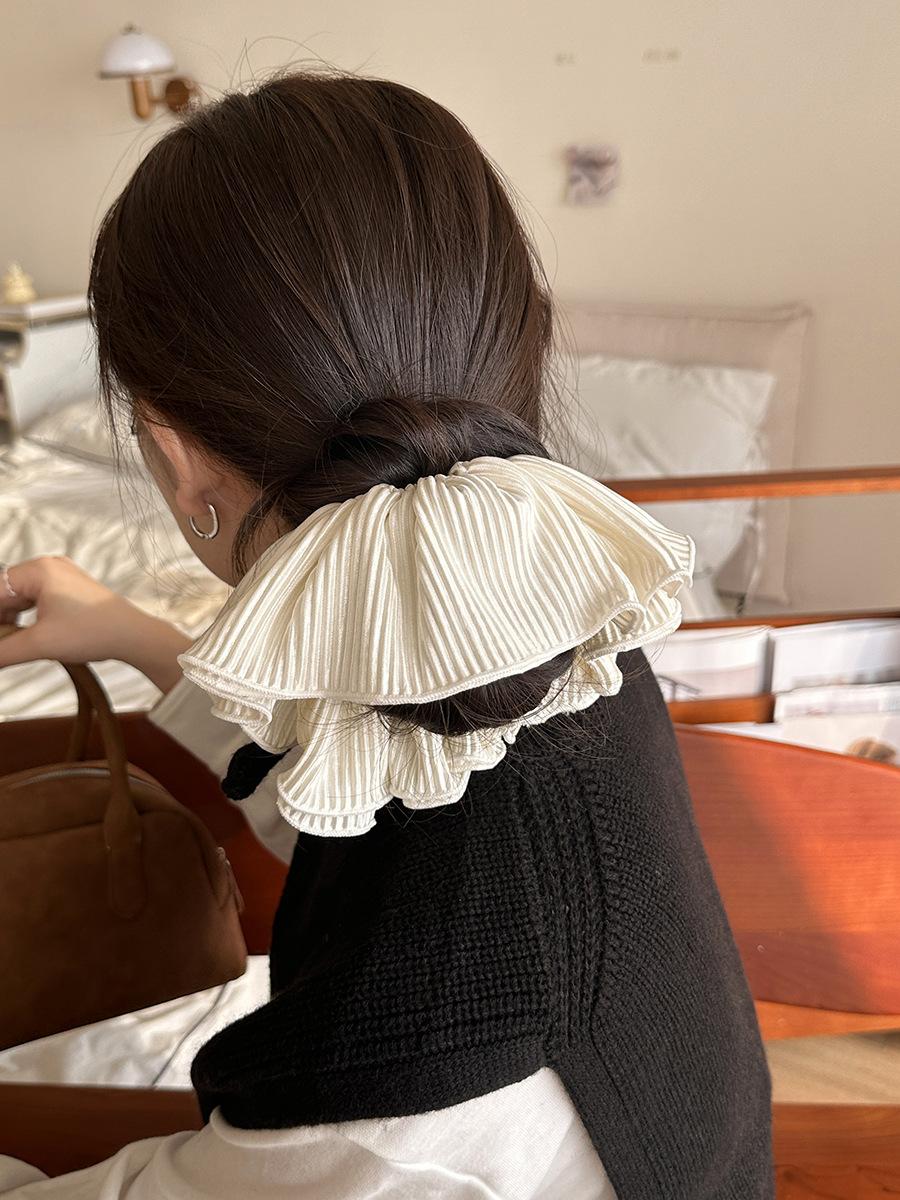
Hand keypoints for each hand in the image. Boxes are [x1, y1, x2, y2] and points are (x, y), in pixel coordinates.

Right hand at [0, 557, 189, 692]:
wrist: (134, 636)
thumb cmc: (95, 632)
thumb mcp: (40, 644)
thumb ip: (3, 651)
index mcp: (38, 570)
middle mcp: (48, 566)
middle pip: (4, 593)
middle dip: (1, 620)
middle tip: (4, 644)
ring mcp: (60, 576)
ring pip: (19, 598)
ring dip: (10, 621)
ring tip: (12, 644)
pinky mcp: (68, 589)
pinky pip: (35, 600)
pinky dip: (26, 618)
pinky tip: (26, 637)